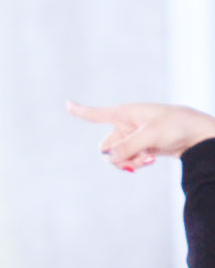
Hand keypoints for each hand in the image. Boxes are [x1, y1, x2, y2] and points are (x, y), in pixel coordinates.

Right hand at [67, 100, 214, 170]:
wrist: (199, 134)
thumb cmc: (176, 126)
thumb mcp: (149, 136)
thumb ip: (126, 147)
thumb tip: (110, 158)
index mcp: (125, 113)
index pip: (97, 114)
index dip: (81, 111)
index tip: (67, 104)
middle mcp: (126, 125)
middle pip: (106, 145)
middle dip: (116, 155)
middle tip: (130, 161)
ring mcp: (135, 137)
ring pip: (118, 155)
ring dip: (128, 161)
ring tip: (145, 161)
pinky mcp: (143, 147)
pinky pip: (130, 159)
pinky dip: (136, 162)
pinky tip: (150, 161)